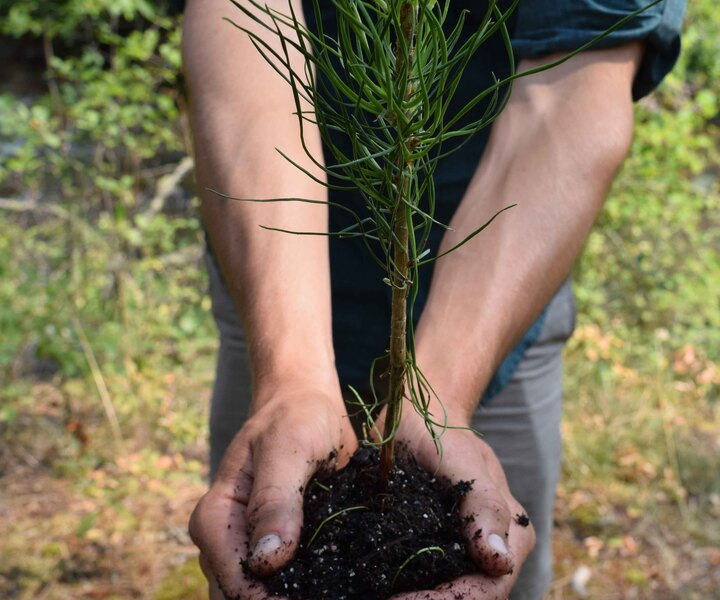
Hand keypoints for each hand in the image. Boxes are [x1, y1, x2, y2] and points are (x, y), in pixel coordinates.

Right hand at [189, 382, 357, 598]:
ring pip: (263, 594)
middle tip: (335, 589)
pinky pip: (285, 584)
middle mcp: (224, 542)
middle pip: (243, 596)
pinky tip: (339, 581)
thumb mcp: (288, 448)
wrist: (306, 405)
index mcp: (215, 518)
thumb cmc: (294, 417)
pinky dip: (309, 586)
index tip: (320, 596)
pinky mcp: (275, 552)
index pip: (235, 582)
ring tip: (341, 585)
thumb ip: (276, 500)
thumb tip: (267, 560)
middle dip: (283, 598)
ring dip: (297, 593)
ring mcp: (248, 550)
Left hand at [387, 409, 535, 599]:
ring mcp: (460, 553)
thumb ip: (483, 504)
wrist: (418, 417)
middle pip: (466, 598)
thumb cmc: (442, 432)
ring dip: (411, 597)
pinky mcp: (432, 549)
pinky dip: (399, 588)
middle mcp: (490, 551)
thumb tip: (498, 562)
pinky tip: (367, 586)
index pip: (486, 590)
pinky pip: (421, 580)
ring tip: (369, 595)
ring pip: (443, 593)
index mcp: (512, 534)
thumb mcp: (461, 460)